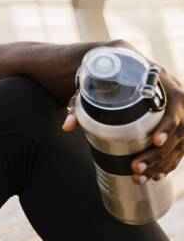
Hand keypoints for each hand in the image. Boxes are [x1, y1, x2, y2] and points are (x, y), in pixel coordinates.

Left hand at [62, 41, 183, 184]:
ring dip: (162, 162)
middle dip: (158, 153)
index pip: (175, 104)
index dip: (168, 125)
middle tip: (136, 168)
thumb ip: (79, 103)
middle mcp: (174, 94)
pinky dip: (169, 162)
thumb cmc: (106, 74)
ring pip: (180, 141)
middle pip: (179, 128)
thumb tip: (67, 126)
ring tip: (139, 177)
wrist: (118, 64)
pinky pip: (180, 145)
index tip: (155, 141)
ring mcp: (178, 109)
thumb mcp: (91, 84)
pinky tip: (155, 175)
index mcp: (159, 80)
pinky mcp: (175, 122)